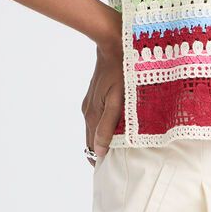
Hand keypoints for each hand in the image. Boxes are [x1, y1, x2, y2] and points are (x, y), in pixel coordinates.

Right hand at [81, 29, 123, 167]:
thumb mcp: (117, 99)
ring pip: (95, 128)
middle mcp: (88, 111)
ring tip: (122, 145)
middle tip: (121, 160)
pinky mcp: (96, 95)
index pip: (92, 148)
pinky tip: (118, 125)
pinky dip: (106, 125)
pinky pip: (99, 117)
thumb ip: (108, 125)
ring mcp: (91, 103)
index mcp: (93, 115)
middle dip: (103, 151)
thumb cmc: (120, 71)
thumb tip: (99, 151)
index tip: (115, 168)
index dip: (102, 160)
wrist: (112, 43)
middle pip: (93, 140)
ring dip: (105, 138)